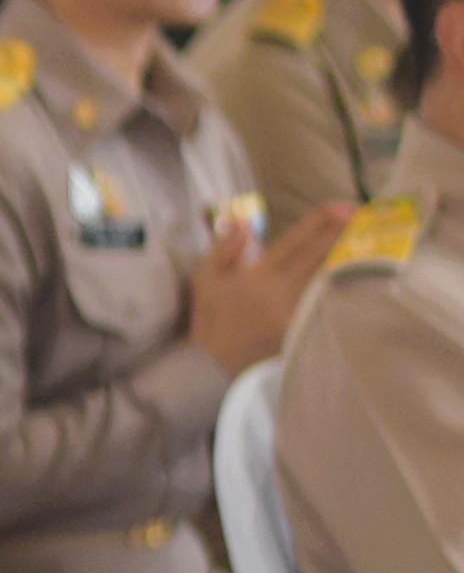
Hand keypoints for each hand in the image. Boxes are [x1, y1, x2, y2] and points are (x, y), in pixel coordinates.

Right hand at [187, 201, 348, 372]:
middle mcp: (277, 289)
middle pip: (316, 255)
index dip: (318, 224)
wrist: (211, 365)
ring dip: (346, 254)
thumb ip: (225, 249)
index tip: (338, 207)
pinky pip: (322, 299)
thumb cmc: (209, 320)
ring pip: (324, 275)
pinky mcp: (299, 326)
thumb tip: (244, 221)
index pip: (293, 242)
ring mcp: (291, 309)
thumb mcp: (205, 281)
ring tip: (366, 236)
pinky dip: (339, 282)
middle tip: (363, 214)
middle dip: (340, 233)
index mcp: (255, 275)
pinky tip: (354, 271)